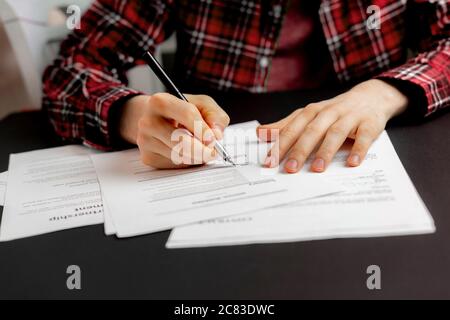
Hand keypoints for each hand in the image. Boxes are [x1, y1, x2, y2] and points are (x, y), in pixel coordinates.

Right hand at [120, 93, 229, 167]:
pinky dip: (187, 162)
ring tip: (201, 149)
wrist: (156, 119)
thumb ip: (214, 115)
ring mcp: (146, 141)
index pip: (187, 114)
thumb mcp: (201, 105)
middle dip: (202, 149)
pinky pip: (174, 165)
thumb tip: (216, 134)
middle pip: (181, 140)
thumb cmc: (182, 111)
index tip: (214, 139)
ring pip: (179, 156)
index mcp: (161, 101)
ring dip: (196, 157)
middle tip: (212, 152)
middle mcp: (148, 121)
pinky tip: (186, 152)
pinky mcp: (148, 157)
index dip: (203, 128)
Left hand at [257, 79, 408, 172]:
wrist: (371, 97)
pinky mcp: (369, 124)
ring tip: (317, 168)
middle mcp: (328, 113)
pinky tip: (352, 163)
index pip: (292, 129)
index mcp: (311, 112)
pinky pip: (364, 137)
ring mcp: (350, 117)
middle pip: (311, 131)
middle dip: (300, 150)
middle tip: (290, 169)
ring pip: (335, 133)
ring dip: (326, 151)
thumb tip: (260, 133)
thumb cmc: (334, 111)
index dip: (280, 145)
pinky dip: (359, 149)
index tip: (269, 161)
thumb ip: (285, 125)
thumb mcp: (308, 115)